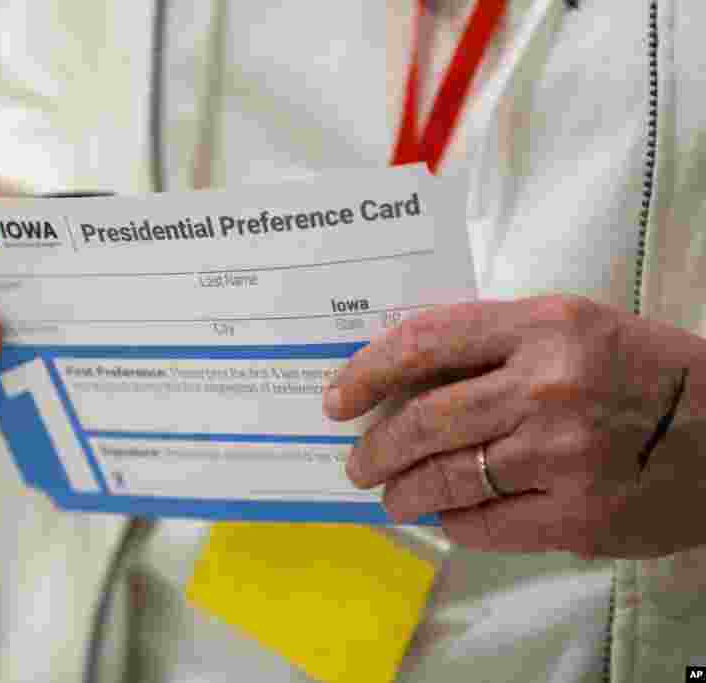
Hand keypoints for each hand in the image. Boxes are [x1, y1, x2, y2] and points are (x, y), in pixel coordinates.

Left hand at [324, 294, 704, 558]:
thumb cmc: (646, 371)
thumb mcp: (574, 328)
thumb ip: (495, 344)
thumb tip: (404, 378)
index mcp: (544, 325)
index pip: (425, 342)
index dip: (367, 371)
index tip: (339, 397)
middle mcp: (547, 385)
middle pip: (424, 419)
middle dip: (376, 447)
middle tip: (358, 462)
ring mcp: (563, 454)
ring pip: (445, 477)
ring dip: (401, 491)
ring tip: (389, 495)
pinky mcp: (579, 515)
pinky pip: (484, 523)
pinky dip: (453, 521)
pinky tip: (446, 515)